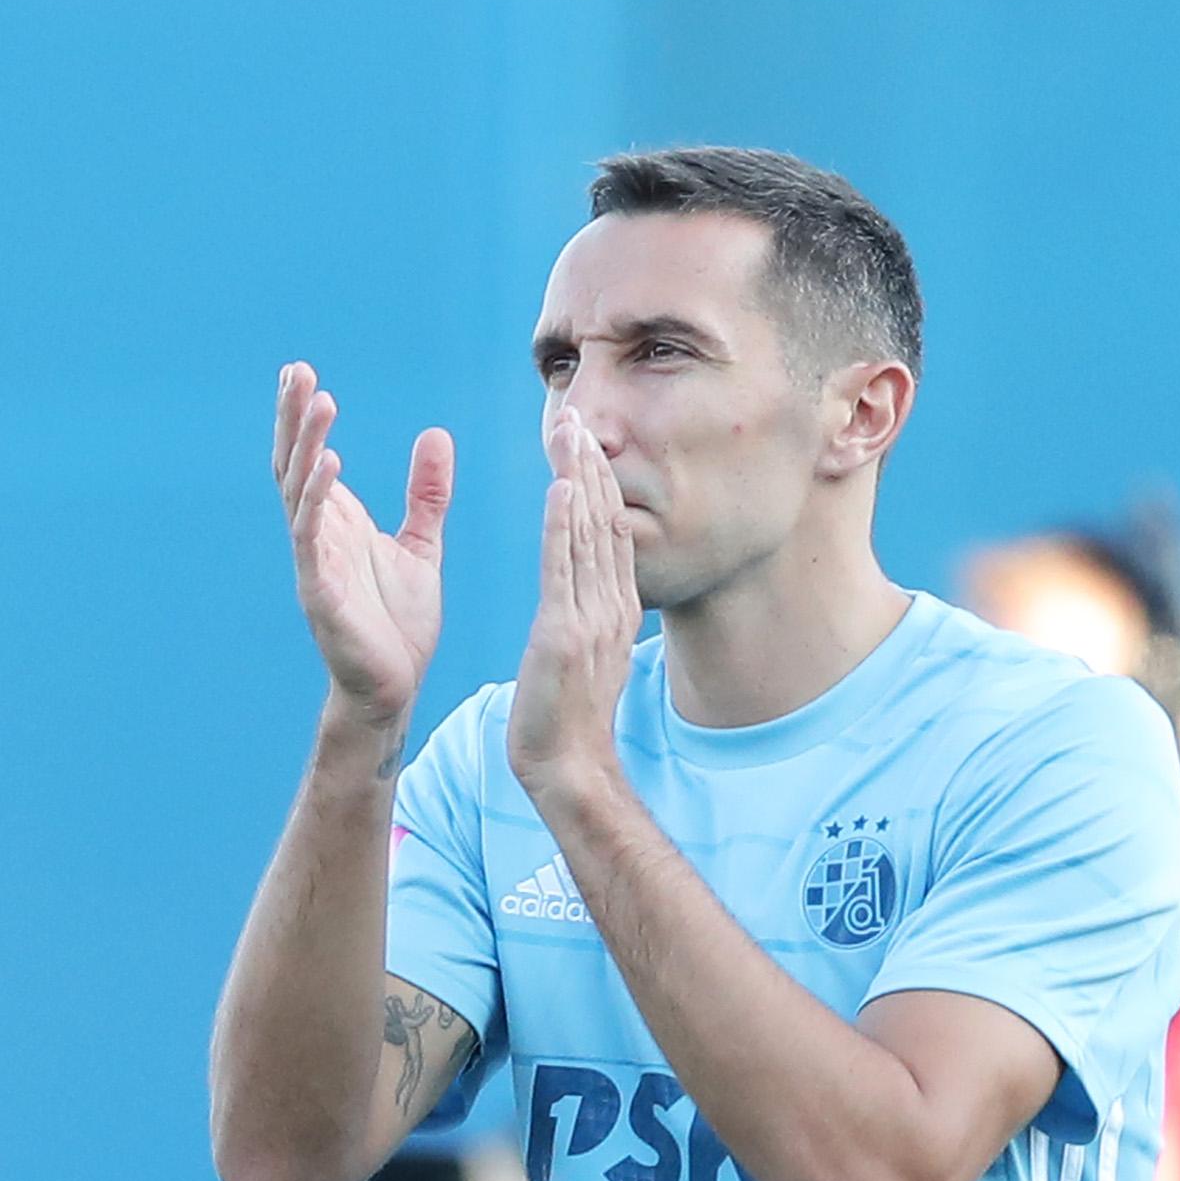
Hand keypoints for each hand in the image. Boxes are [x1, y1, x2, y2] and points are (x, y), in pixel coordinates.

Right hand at [273, 364, 450, 729]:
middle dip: (294, 418)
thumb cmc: (400, 622)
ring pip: (299, 492)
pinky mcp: (321, 592)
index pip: (311, 457)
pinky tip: (330, 466)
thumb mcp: (422, 545)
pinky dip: (317, 500)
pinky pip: (312, 539)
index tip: (301, 372)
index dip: (304, 418)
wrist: (395, 686)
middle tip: (297, 371)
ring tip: (319, 402)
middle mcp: (318, 535)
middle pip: (295, 463)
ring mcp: (314, 562)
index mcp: (337, 522)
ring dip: (307, 446)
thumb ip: (427, 494)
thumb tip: (435, 434)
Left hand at [506, 408, 642, 806]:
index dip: (600, 481)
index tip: (586, 439)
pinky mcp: (564, 634)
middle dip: (592, 465)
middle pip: (606, 520)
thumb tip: (596, 591)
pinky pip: (563, 570)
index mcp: (618, 608)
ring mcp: (592, 619)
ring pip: (587, 535)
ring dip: (578, 478)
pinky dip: (562, 526)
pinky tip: (561, 488)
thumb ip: (594, 615)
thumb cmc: (568, 717)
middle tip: (578, 414)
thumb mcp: (590, 656)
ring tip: (570, 431)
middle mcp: (612, 606)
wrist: (566, 766)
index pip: (612, 531)